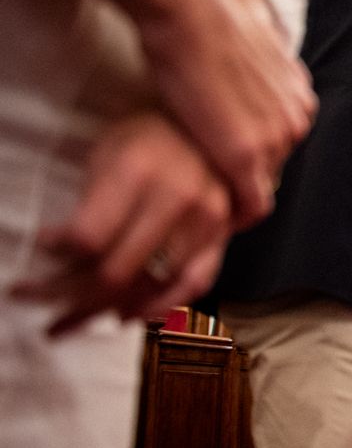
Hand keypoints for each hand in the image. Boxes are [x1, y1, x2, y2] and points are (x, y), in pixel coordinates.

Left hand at [11, 113, 231, 335]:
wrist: (211, 126)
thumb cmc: (147, 137)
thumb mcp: (106, 153)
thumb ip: (89, 205)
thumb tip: (61, 255)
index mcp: (138, 172)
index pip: (87, 237)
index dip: (56, 252)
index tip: (42, 248)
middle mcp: (176, 200)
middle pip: (115, 271)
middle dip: (65, 293)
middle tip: (31, 297)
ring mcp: (205, 222)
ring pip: (147, 286)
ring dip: (101, 308)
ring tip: (65, 321)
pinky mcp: (222, 237)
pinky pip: (192, 285)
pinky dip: (158, 306)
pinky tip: (126, 316)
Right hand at [144, 0, 315, 227]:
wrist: (190, 13)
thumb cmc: (205, 25)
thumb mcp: (247, 55)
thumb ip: (255, 79)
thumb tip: (237, 81)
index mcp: (299, 100)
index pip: (280, 146)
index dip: (255, 162)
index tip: (232, 174)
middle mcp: (296, 121)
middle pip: (273, 166)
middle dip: (247, 178)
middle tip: (214, 189)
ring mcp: (275, 140)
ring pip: (261, 185)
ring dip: (238, 194)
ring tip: (208, 201)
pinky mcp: (247, 156)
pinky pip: (251, 203)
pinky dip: (236, 215)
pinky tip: (216, 218)